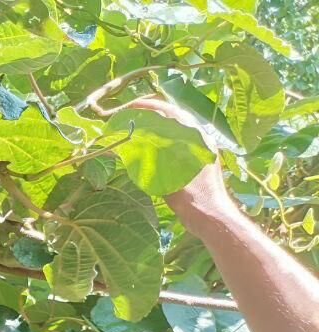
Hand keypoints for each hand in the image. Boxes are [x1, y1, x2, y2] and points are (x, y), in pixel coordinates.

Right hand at [125, 97, 239, 226]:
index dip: (148, 106)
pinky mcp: (196, 160)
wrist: (211, 217)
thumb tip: (128, 142)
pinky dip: (160, 139)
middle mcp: (199, 138)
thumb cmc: (193, 199)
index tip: (129, 107)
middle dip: (150, 113)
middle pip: (172, 116)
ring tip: (134, 127)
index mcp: (196, 137)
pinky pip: (175, 141)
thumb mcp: (168, 176)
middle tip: (128, 115)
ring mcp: (199, 149)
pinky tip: (147, 145)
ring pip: (173, 128)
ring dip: (154, 125)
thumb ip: (152, 157)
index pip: (170, 111)